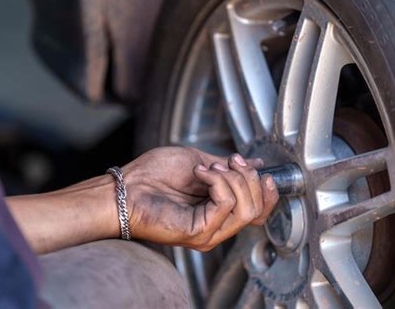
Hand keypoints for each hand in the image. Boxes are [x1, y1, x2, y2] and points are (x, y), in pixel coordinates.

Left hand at [122, 147, 278, 250]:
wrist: (127, 186)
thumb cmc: (154, 175)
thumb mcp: (200, 163)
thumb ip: (227, 168)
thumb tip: (254, 164)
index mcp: (218, 211)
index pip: (258, 211)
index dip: (267, 192)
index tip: (262, 171)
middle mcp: (217, 225)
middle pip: (257, 210)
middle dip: (248, 178)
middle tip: (228, 162)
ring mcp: (209, 231)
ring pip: (246, 208)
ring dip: (232, 179)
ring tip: (207, 169)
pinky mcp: (199, 233)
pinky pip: (225, 205)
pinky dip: (217, 182)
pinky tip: (199, 174)